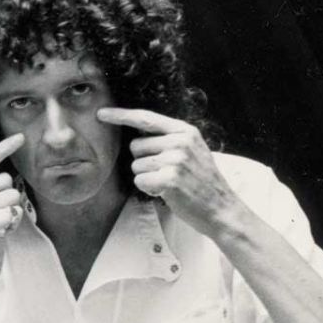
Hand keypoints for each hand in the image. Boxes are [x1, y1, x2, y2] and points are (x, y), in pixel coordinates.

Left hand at [97, 107, 248, 237]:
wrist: (221, 208)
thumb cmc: (201, 181)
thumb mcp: (192, 150)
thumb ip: (168, 138)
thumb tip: (136, 132)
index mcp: (185, 131)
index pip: (146, 118)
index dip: (120, 115)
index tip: (100, 114)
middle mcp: (180, 141)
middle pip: (135, 146)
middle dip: (143, 161)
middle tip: (166, 172)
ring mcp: (176, 160)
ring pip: (136, 165)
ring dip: (147, 177)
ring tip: (169, 182)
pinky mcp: (170, 179)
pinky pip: (140, 181)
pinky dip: (149, 189)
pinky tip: (167, 192)